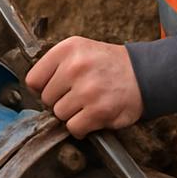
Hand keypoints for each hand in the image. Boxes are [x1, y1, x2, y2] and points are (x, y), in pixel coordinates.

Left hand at [25, 36, 143, 137]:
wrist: (143, 74)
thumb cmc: (107, 64)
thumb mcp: (80, 50)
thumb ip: (55, 65)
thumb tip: (33, 90)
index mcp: (67, 49)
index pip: (33, 80)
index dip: (42, 88)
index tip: (55, 89)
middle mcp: (75, 67)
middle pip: (46, 99)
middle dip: (59, 101)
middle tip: (77, 95)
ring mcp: (87, 89)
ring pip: (59, 115)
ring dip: (72, 114)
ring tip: (88, 103)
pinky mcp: (98, 110)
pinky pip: (74, 128)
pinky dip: (82, 127)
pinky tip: (93, 115)